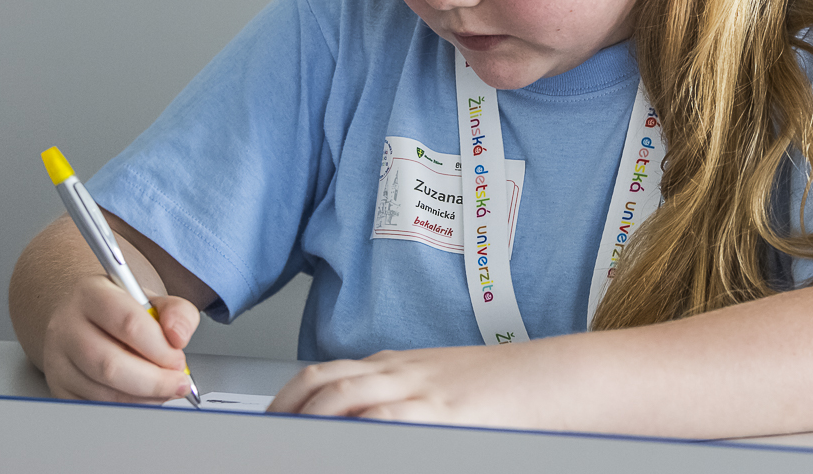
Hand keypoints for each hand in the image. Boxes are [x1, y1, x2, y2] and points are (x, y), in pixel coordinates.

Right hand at [39, 274, 198, 402]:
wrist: (83, 317)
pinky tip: (143, 398)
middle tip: (178, 382)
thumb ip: (177, 312)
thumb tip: (179, 337)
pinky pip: (94, 407)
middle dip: (153, 381)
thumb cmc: (120, 310)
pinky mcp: (58, 387)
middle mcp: (67, 327)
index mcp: (92, 295)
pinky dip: (126, 408)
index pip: (128, 323)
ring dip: (142, 398)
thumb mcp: (152, 299)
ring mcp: (57, 360)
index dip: (160, 348)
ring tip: (164, 390)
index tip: (179, 359)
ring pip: (102, 392)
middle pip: (110, 365)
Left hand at [269, 342, 560, 427]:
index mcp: (395, 364)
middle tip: (267, 440)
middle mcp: (397, 371)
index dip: (287, 399)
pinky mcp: (437, 412)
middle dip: (283, 412)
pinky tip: (339, 447)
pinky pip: (382, 419)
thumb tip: (367, 422)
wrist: (545, 377)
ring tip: (289, 447)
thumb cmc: (500, 387)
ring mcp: (415, 389)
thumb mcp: (440, 383)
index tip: (270, 422)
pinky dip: (353, 432)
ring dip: (306, 422)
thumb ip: (401, 398)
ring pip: (341, 396)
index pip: (324, 374)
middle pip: (320, 382)